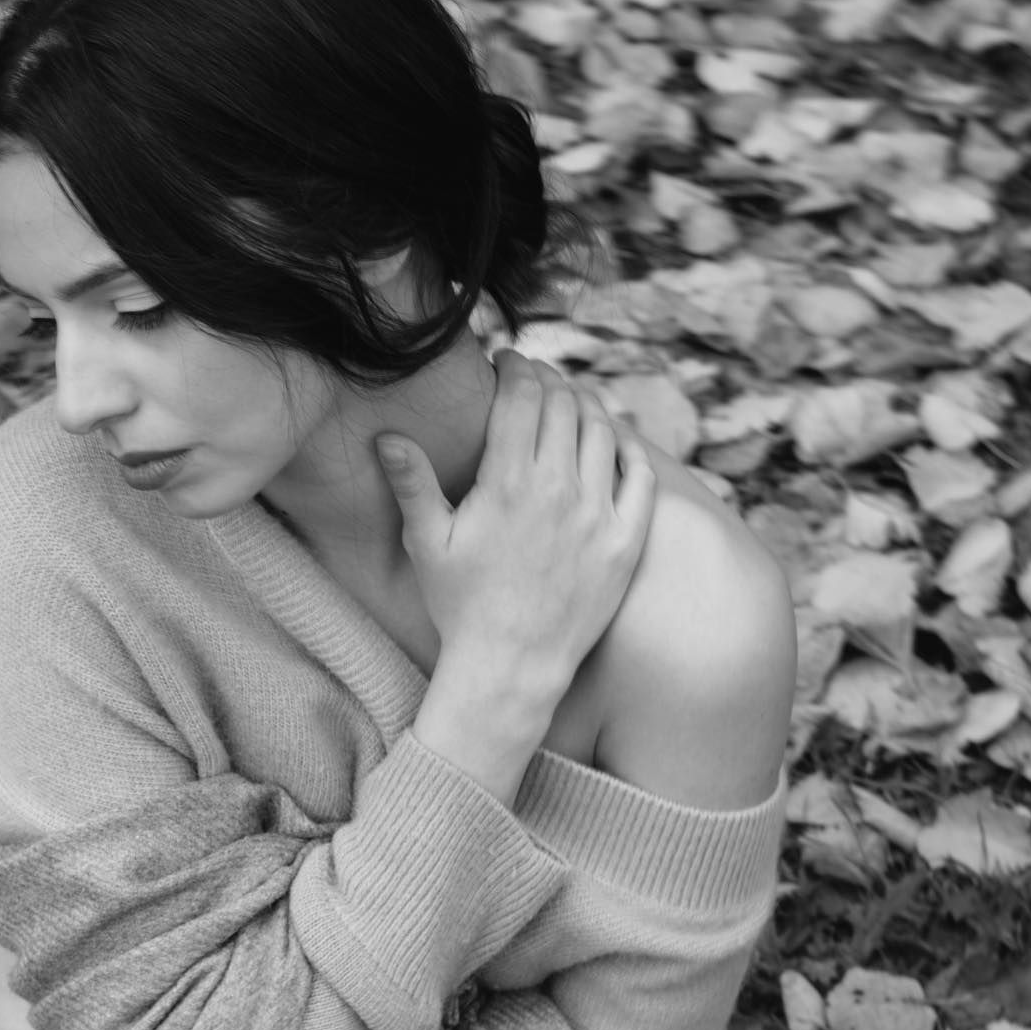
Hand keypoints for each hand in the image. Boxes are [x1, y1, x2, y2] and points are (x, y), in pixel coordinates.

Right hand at [375, 347, 654, 697]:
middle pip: (563, 403)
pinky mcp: (627, 541)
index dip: (514, 368)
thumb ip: (412, 485)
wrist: (512, 666)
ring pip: (603, 430)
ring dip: (586, 404)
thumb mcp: (427, 545)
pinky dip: (630, 446)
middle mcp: (559, 490)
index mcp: (508, 483)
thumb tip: (388, 436)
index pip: (521, 396)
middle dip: (548, 379)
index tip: (507, 363)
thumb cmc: (462, 607)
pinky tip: (616, 440)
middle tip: (535, 379)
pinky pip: (641, 475)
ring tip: (570, 402)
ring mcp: (599, 515)